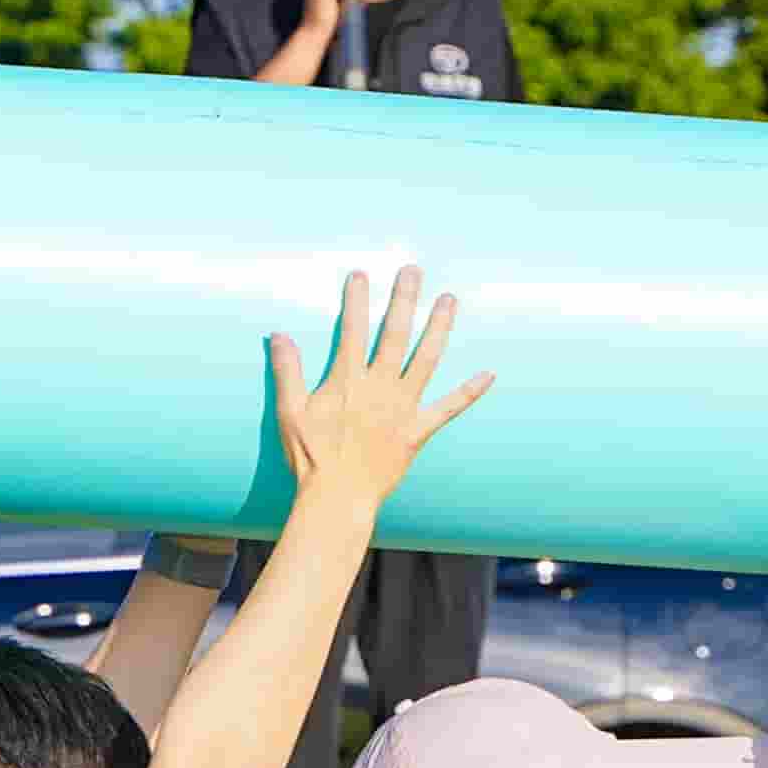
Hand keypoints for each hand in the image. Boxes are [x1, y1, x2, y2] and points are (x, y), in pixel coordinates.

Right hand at [265, 261, 495, 521]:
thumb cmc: (311, 457)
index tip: (361, 274)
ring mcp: (403, 407)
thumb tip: (279, 335)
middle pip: (395, 334)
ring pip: (426, 359)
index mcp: (347, 380)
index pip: (352, 329)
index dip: (356, 300)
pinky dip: (469, 393)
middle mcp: (379, 386)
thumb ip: (287, 371)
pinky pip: (448, 409)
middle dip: (404, 299)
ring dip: (439, 328)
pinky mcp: (417, 431)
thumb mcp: (289, 412)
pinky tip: (488, 375)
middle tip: (413, 271)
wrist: (337, 497)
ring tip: (450, 300)